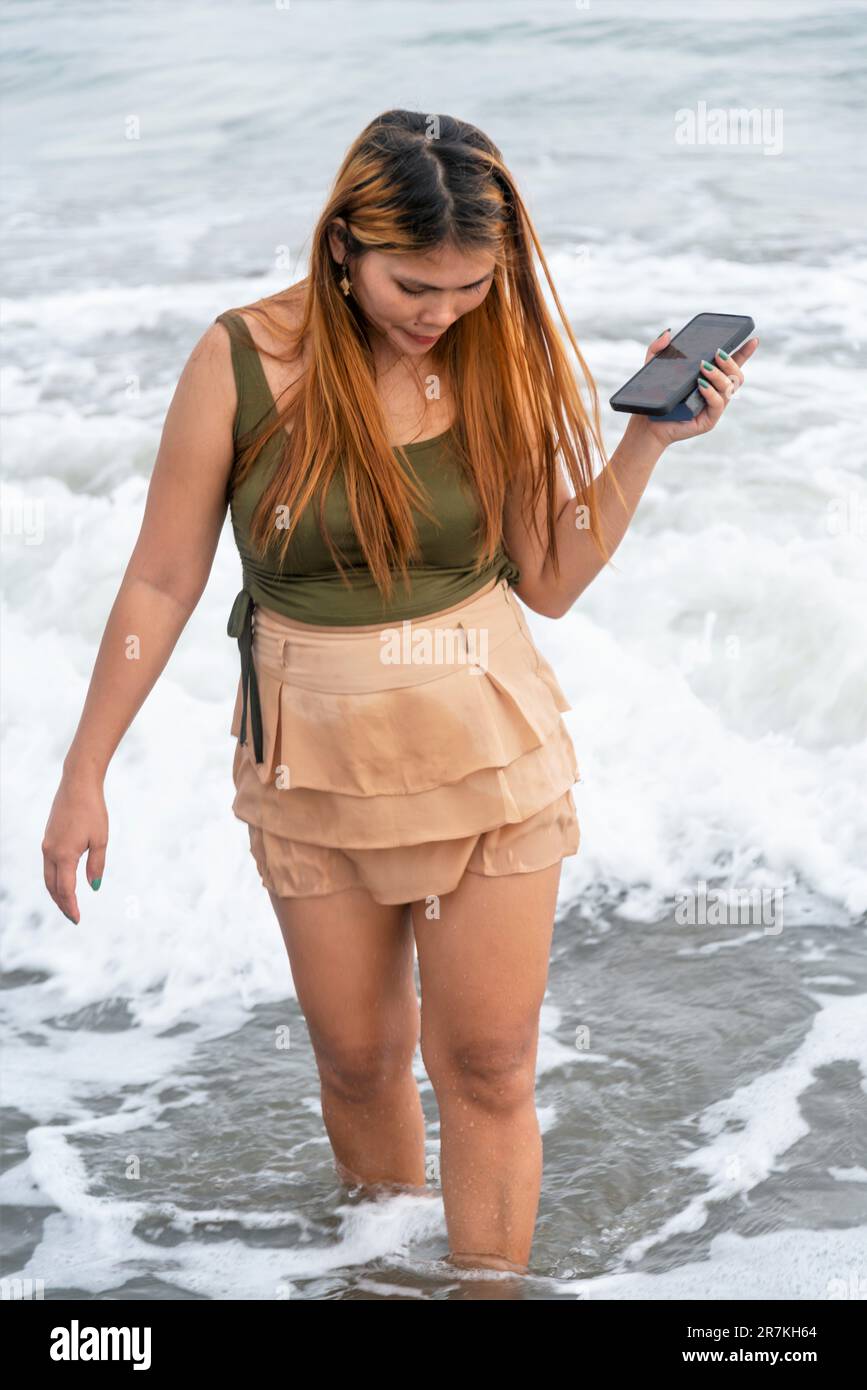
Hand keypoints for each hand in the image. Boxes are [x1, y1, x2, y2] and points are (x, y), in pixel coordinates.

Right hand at [41, 773, 108, 924]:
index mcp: (64, 855)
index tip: (77, 919)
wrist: (78, 785)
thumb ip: (97, 865)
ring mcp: (47, 845)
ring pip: (48, 877)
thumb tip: (93, 887)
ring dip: (56, 892)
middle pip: (52, 887)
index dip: (71, 906)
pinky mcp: (48, 838)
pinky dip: (55, 878)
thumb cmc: (93, 811)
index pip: (65, 890)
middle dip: (62, 903)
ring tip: (68, 904)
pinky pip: (48, 865)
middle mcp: (50, 852)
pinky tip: (63, 882)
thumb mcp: (101, 840)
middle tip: (73, 917)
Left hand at [627, 328, 759, 450]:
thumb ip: (659, 349)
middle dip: (731, 361)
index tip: (753, 339)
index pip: (732, 364)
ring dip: (718, 374)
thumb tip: (668, 333)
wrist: (646, 424)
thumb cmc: (654, 397)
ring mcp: (714, 407)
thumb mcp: (654, 369)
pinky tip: (701, 384)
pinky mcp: (709, 420)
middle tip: (717, 353)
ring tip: (703, 367)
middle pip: (736, 375)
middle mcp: (716, 392)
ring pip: (729, 387)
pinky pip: (718, 403)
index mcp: (710, 378)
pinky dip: (711, 392)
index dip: (745, 352)